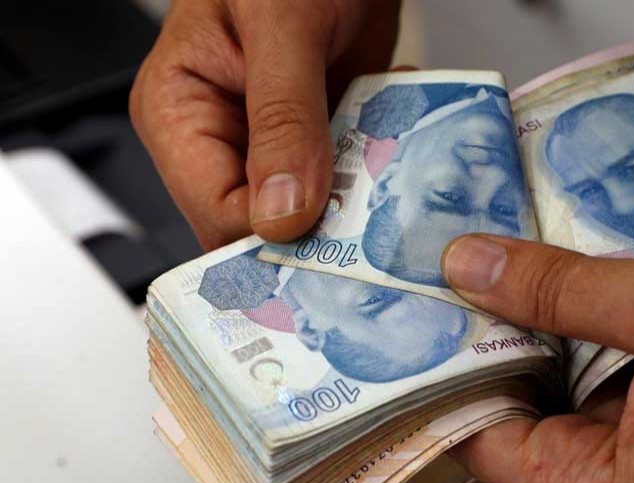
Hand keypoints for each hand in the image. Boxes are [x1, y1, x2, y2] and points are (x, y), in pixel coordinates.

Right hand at [130, 0, 400, 249]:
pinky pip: (344, 184)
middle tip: (367, 226)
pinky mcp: (319, 142)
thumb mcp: (280, 27)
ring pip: (309, 214)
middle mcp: (223, 139)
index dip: (268, 237)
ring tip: (386, 184)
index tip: (327, 243)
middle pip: (260, 226)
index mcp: (179, 114)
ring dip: (353, 207)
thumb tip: (281, 212)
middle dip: (315, 231)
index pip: (214, 212)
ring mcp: (274, 145)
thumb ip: (281, 117)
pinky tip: (393, 160)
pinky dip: (373, 180)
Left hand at [441, 234, 633, 482]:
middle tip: (488, 276)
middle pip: (521, 429)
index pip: (483, 438)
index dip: (457, 366)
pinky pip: (608, 423)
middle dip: (508, 351)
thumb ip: (559, 290)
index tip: (439, 305)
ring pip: (565, 420)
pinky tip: (603, 319)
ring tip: (546, 285)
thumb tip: (470, 268)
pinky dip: (598, 369)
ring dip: (557, 354)